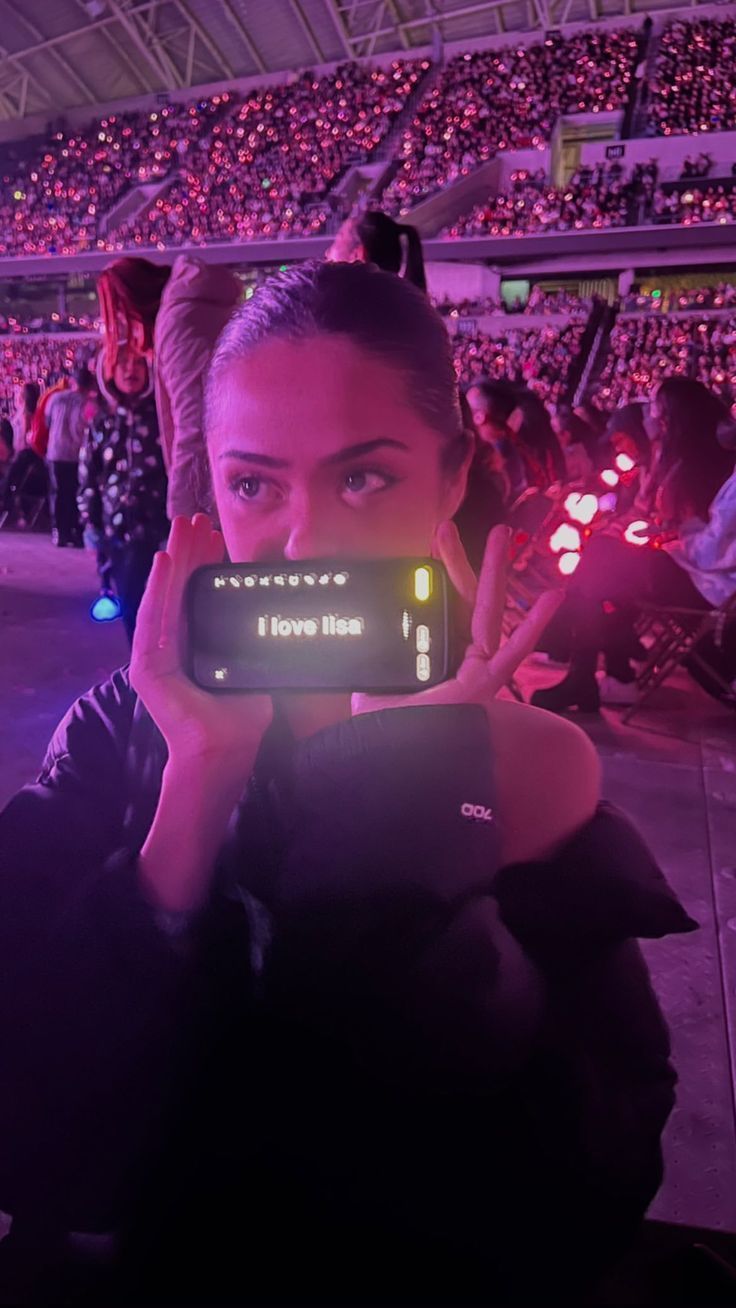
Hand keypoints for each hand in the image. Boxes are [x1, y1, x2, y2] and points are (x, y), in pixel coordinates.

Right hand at [130, 514, 271, 771]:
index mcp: (190, 645)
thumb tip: (283, 617)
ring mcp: (153, 656)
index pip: (193, 596)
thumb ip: (256, 644)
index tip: (214, 536)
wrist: (224, 754)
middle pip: (176, 589)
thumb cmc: (240, 720)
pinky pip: (154, 618)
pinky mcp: (147, 666)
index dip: (202, 563)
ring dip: (173, 559)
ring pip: (165, 595)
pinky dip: (159, 587)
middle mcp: (168, 646)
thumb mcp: (253, 670)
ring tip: (180, 528)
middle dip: (186, 551)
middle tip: (195, 517)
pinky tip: (163, 560)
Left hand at [352, 523, 562, 716]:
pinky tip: (554, 595)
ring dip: (494, 569)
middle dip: (454, 559)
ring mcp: (476, 667)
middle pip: (459, 597)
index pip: (434, 605)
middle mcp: (457, 656)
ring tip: (502, 533)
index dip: (429, 576)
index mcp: (433, 654)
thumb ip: (372, 655)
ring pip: (487, 609)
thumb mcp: (373, 680)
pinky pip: (516, 649)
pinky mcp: (488, 681)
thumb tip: (355, 629)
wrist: (393, 756)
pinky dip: (537, 622)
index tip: (422, 546)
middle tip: (444, 527)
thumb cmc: (386, 727)